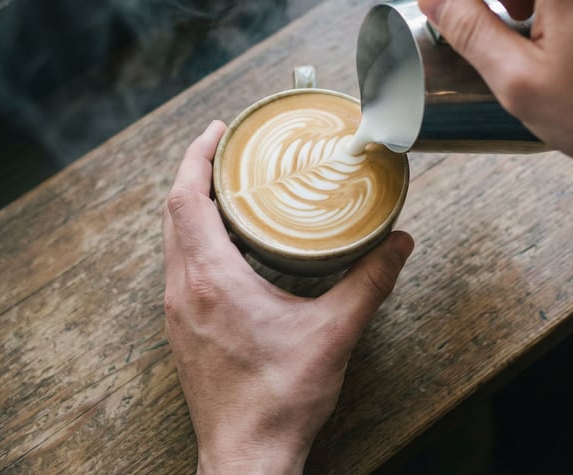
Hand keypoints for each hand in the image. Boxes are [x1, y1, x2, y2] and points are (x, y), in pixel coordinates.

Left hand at [162, 121, 414, 474]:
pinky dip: (195, 238)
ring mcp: (179, 312)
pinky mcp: (183, 330)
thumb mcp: (335, 333)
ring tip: (229, 187)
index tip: (217, 130)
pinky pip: (180, 266)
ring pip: (173, 240)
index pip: (187, 200)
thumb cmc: (280, 398)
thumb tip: (398, 244)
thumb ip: (369, 282)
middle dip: (196, 172)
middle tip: (228, 149)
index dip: (197, 157)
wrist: (246, 455)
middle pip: (174, 213)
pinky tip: (228, 244)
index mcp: (213, 280)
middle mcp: (185, 290)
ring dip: (193, 206)